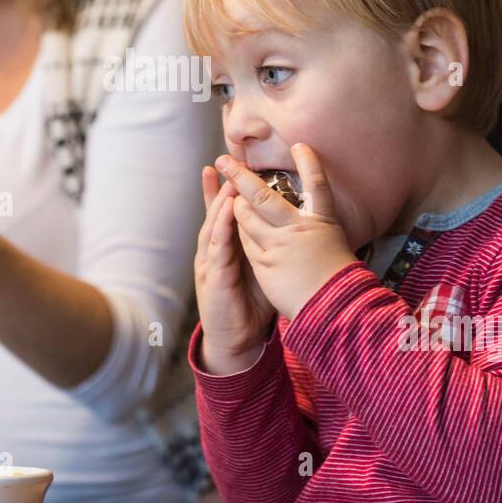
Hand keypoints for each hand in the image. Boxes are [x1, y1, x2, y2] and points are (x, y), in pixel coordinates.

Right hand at [193, 166, 275, 374]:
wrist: (237, 340)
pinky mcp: (214, 278)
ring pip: (214, 227)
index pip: (225, 213)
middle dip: (218, 188)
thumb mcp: (260, 268)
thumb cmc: (249, 303)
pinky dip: (221, 229)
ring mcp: (211, 264)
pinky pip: (218, 250)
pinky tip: (226, 214)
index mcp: (228, 248)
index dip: (226, 190)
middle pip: (216, 214)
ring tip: (227, 181)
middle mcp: (216, 252)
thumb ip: (266, 247)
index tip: (232, 165)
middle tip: (222, 162)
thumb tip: (290, 224)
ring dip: (219, 203)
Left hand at [215, 144, 358, 319]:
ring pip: (247, 218)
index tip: (300, 145)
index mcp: (323, 222)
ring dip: (235, 205)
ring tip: (229, 193)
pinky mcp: (265, 263)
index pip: (318, 186)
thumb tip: (306, 211)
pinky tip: (234, 223)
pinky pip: (245, 242)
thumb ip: (315, 225)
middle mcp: (300, 230)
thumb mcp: (331, 242)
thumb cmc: (336, 278)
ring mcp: (279, 246)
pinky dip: (238, 231)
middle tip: (227, 160)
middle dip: (241, 176)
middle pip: (264, 196)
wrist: (333, 312)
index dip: (310, 164)